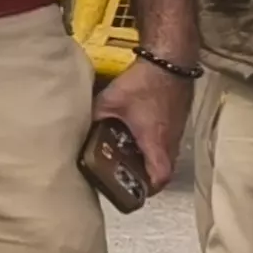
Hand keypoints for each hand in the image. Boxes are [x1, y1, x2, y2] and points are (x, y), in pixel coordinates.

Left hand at [92, 63, 192, 197]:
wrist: (170, 61)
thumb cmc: (143, 83)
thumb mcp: (110, 101)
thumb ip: (94, 117)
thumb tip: (77, 128)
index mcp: (155, 142)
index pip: (159, 177)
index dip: (147, 189)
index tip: (132, 191)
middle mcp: (170, 141)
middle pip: (162, 171)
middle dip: (144, 178)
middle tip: (124, 177)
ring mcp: (176, 132)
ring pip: (165, 157)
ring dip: (148, 162)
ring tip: (126, 160)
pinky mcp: (175, 121)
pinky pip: (166, 143)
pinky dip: (152, 147)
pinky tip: (135, 139)